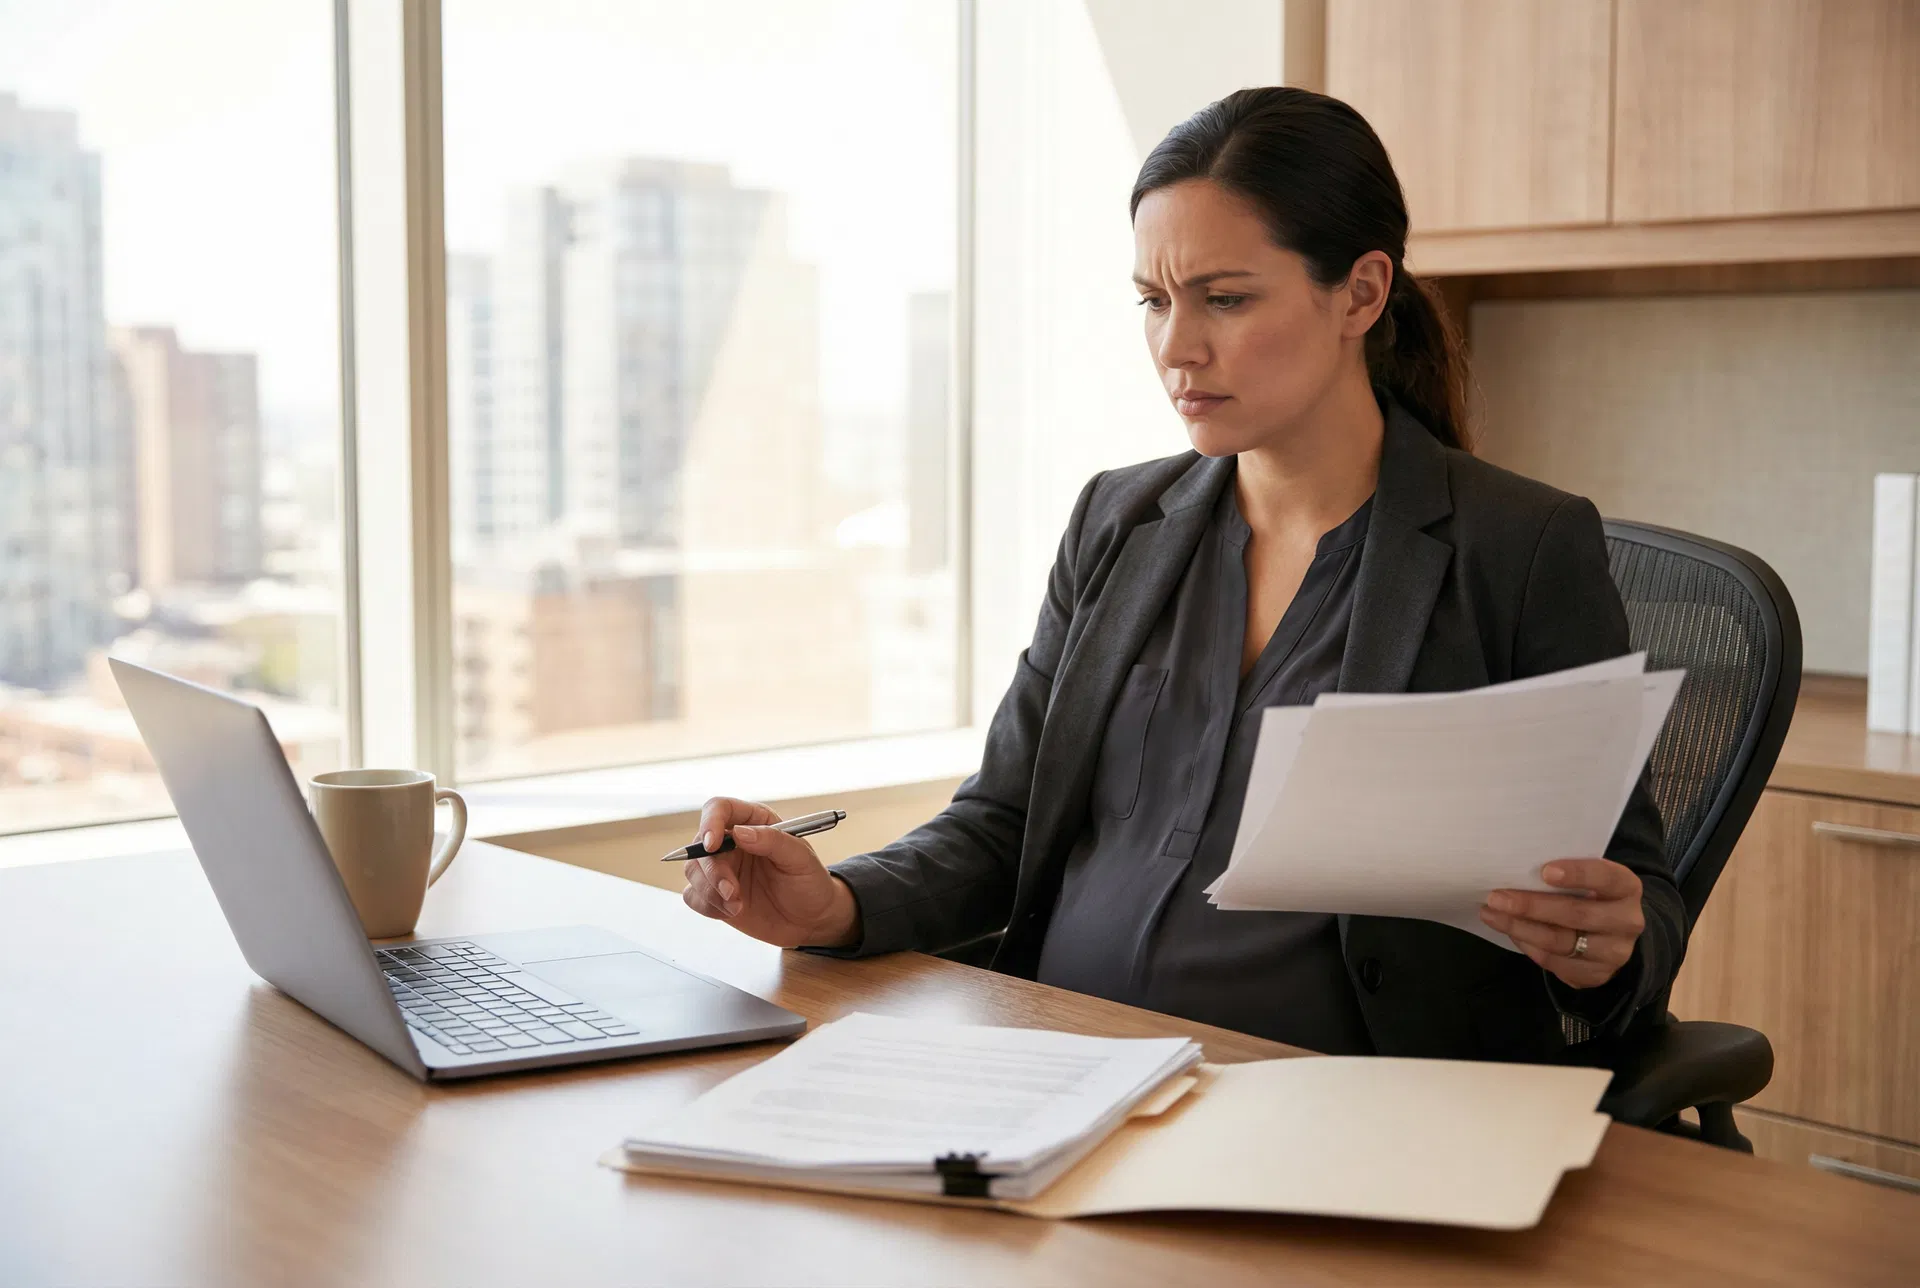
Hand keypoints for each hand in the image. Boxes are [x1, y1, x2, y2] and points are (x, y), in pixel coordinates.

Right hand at [680, 797, 860, 949]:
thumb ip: (772, 841)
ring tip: (738, 905)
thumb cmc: (809, 882)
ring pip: (693, 871)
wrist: (810, 920)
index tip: (712, 845)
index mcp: (754, 821)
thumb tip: (739, 833)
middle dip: (713, 871)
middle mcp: (732, 842)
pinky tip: (732, 911)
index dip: (710, 822)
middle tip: (732, 892)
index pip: (719, 809)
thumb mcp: (800, 858)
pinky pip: (692, 895)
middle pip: (700, 845)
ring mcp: (722, 868)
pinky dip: (707, 905)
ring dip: (710, 891)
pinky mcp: (714, 894)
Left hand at [1479, 858, 1643, 988]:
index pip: (1606, 877)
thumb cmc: (1590, 895)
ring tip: (1492, 914)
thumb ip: (1563, 875)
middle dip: (1531, 906)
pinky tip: (1511, 931)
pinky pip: (1555, 962)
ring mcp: (1614, 952)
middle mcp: (1627, 921)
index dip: (1577, 874)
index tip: (1545, 871)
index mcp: (1626, 887)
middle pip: (1576, 914)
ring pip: (1560, 942)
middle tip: (1496, 897)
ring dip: (1520, 928)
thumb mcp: (1588, 879)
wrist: (1613, 934)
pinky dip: (1528, 946)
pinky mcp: (1597, 975)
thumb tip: (1515, 870)